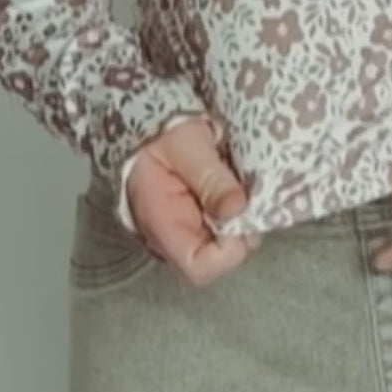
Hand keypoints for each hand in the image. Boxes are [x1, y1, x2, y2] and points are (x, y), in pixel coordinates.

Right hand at [126, 116, 263, 288]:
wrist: (147, 122)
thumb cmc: (161, 134)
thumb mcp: (186, 146)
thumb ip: (210, 177)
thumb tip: (237, 208)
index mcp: (163, 228)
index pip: (201, 268)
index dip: (230, 248)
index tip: (239, 209)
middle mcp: (176, 239)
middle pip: (221, 258)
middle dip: (242, 226)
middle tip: (243, 187)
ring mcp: (189, 231)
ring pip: (230, 242)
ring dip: (244, 215)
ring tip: (237, 180)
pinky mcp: (202, 220)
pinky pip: (229, 226)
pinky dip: (239, 207)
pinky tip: (235, 183)